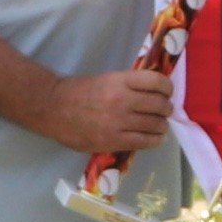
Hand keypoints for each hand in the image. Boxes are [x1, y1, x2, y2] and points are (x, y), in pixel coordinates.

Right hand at [43, 67, 176, 159]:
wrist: (53, 108)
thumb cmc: (79, 91)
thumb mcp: (107, 79)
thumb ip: (129, 86)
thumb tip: (155, 93)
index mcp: (121, 80)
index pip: (157, 82)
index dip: (168, 88)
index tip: (167, 92)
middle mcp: (123, 100)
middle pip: (160, 105)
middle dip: (166, 108)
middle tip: (164, 111)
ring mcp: (120, 122)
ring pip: (157, 124)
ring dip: (162, 125)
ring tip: (159, 125)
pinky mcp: (115, 140)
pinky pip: (146, 142)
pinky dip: (156, 140)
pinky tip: (156, 137)